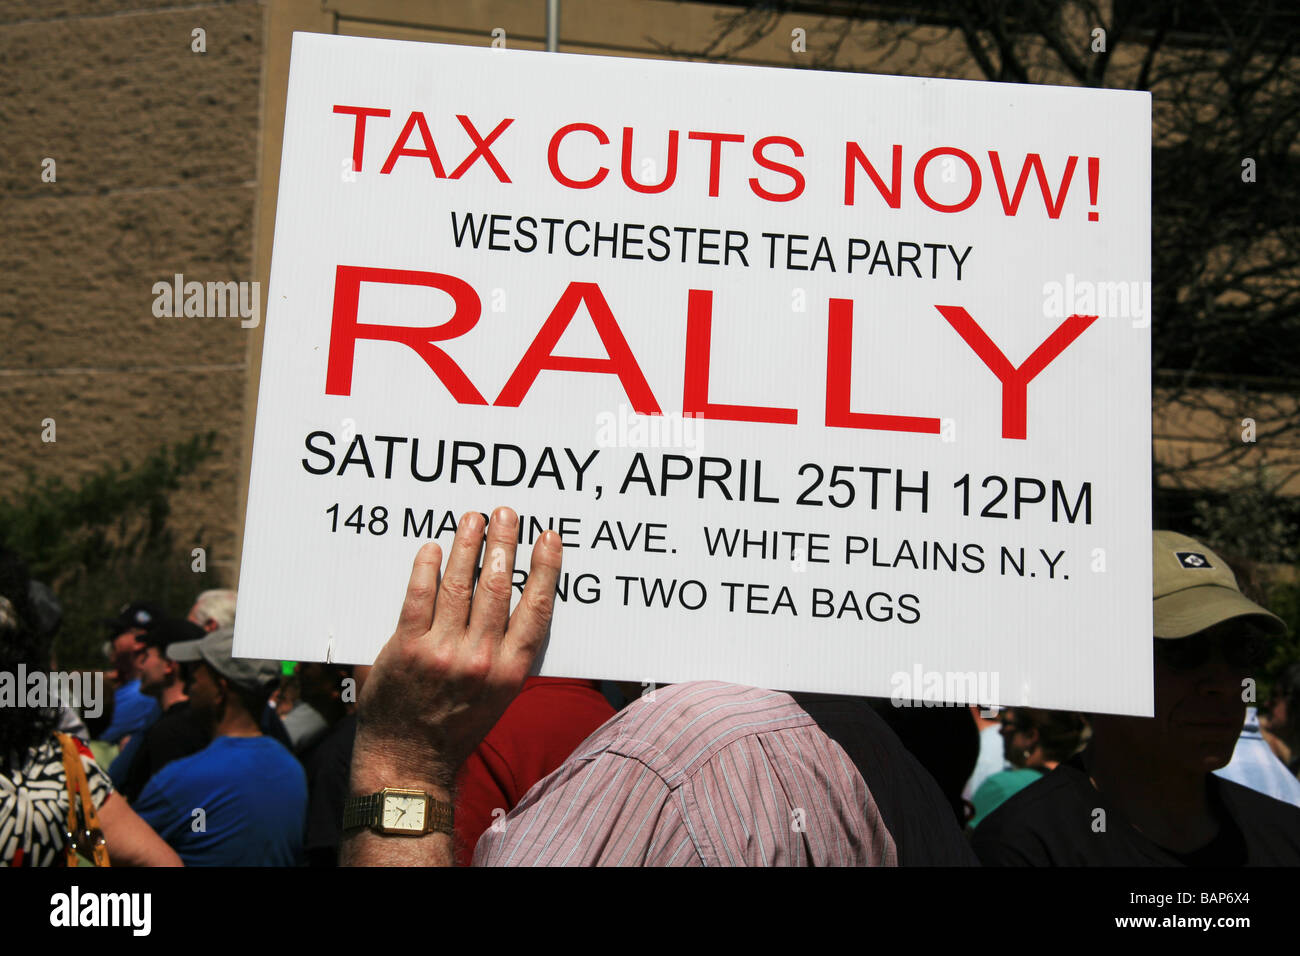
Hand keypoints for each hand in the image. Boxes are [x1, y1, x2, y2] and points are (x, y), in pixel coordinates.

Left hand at [352, 507, 562, 788]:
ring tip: (473, 519)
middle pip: (497, 587)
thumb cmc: (456, 725)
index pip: (535, 608)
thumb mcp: (499, 695)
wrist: (410, 760)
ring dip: (468, 545)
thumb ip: (508, 653)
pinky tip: (432, 548)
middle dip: (503, 543)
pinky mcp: (406, 649)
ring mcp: (442, 653)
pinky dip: (426, 569)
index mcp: (511, 671)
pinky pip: (418, 598)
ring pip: (460, 586)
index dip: (544, 568)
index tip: (548, 538)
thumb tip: (517, 601)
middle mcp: (480, 660)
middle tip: (506, 512)